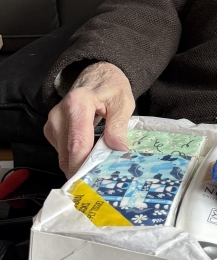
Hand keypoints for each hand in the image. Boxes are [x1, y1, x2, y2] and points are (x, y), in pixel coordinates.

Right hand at [44, 62, 134, 178]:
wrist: (97, 75)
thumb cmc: (111, 88)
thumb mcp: (123, 103)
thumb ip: (119, 125)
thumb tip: (118, 148)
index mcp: (78, 104)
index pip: (77, 144)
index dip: (84, 167)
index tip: (93, 184)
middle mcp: (59, 114)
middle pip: (67, 154)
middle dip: (83, 171)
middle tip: (101, 182)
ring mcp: (53, 122)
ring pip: (63, 157)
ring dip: (79, 165)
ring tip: (98, 169)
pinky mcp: (51, 130)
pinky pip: (62, 152)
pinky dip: (74, 158)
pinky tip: (89, 156)